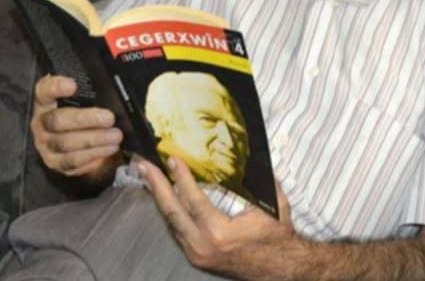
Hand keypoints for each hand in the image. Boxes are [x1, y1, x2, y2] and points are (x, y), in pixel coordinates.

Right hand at [31, 74, 122, 179]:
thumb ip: (89, 93)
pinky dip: (92, 156)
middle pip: (57, 120)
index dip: (55, 87)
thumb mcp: (83, 100)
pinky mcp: (54, 162)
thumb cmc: (82, 115)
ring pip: (65, 144)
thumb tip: (112, 90)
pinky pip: (72, 162)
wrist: (77, 140)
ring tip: (115, 137)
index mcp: (45, 102)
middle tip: (109, 118)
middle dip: (86, 119)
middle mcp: (41, 123)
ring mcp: (45, 145)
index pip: (44, 91)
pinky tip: (108, 150)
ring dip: (93, 141)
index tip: (73, 85)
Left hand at [140, 156, 295, 277]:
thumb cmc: (278, 238)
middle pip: (172, 211)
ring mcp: (196, 254)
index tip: (171, 158)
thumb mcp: (274, 206)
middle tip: (143, 163)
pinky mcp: (196, 257)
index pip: (194, 201)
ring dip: (157, 196)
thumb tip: (252, 156)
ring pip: (170, 221)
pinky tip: (161, 194)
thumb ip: (261, 181)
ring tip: (147, 174)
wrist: (281, 271)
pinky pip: (177, 230)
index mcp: (220, 234)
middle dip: (155, 185)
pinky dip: (168, 210)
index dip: (181, 178)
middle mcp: (202, 246)